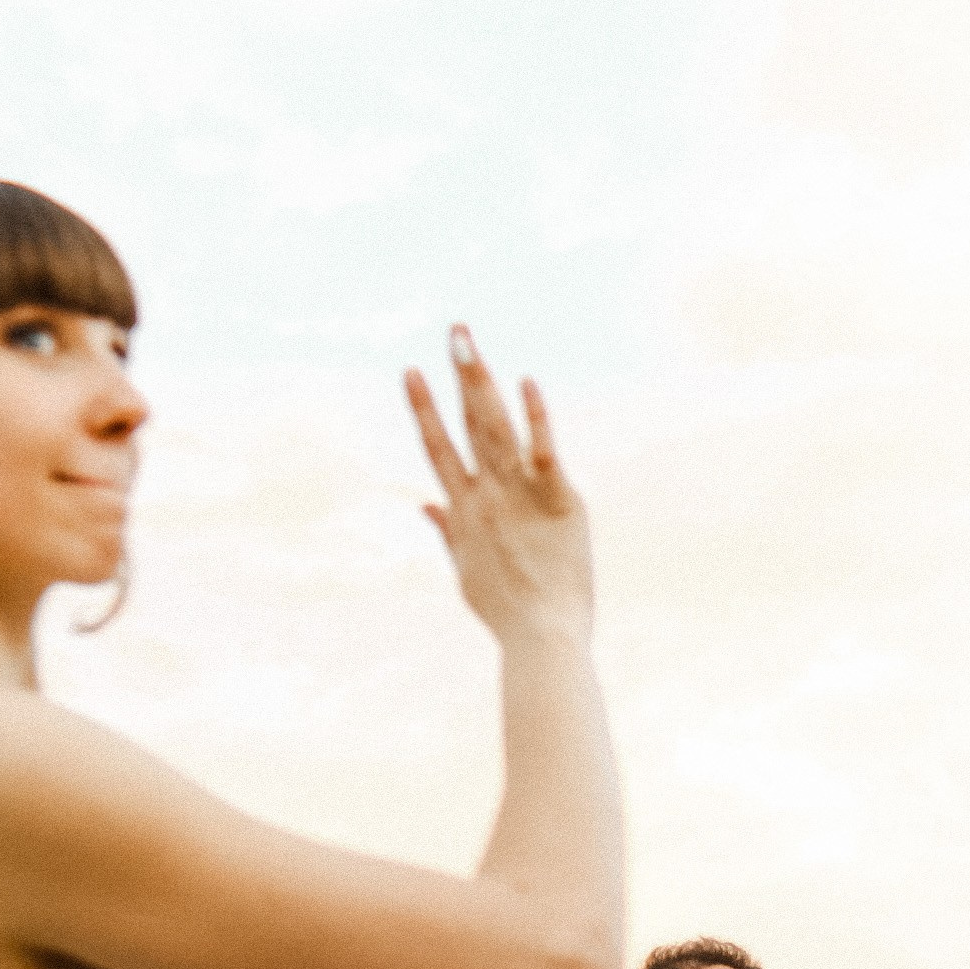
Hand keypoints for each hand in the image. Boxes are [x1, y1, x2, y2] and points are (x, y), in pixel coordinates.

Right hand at [407, 328, 593, 647]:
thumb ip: (446, 533)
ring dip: (482, 381)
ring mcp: (520, 496)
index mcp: (464, 511)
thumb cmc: (507, 613)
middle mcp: (487, 495)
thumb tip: (424, 505)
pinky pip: (544, 453)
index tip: (410, 372)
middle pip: (470, 424)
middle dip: (460, 375)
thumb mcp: (467, 574)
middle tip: (456, 332)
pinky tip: (527, 383)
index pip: (438, 448)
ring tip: (469, 343)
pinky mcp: (559, 501)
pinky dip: (536, 418)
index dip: (423, 408)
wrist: (542, 637)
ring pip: (497, 428)